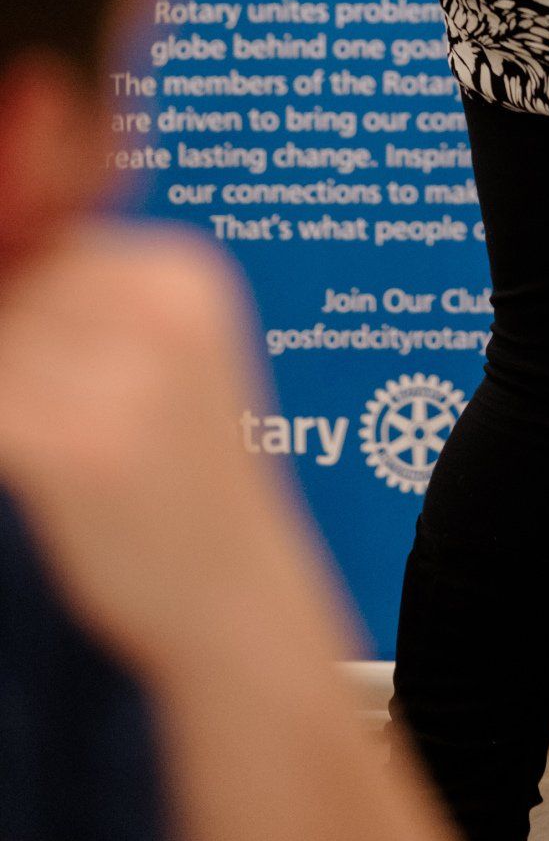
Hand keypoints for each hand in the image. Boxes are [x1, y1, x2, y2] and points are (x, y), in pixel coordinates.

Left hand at [0, 226, 348, 683]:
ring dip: (4, 394)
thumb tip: (4, 281)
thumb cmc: (184, 480)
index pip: (48, 246)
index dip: (16, 297)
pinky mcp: (79, 451)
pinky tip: (20, 457)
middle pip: (15, 297)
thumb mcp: (169, 356)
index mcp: (183, 272)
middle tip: (31, 406)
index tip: (30, 370)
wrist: (233, 594)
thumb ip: (90, 306)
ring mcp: (123, 379)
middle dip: (8, 354)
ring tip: (31, 428)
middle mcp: (161, 309)